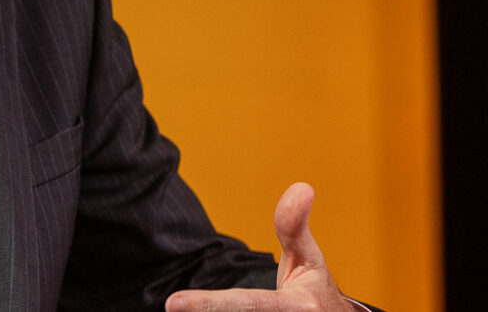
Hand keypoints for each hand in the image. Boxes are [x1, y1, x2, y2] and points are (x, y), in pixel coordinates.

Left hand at [166, 182, 354, 310]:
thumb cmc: (315, 291)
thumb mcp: (309, 258)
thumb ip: (293, 227)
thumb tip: (301, 188)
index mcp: (297, 307)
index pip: (245, 304)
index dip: (209, 304)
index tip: (172, 303)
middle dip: (204, 310)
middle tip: (173, 305)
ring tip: (187, 309)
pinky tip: (199, 311)